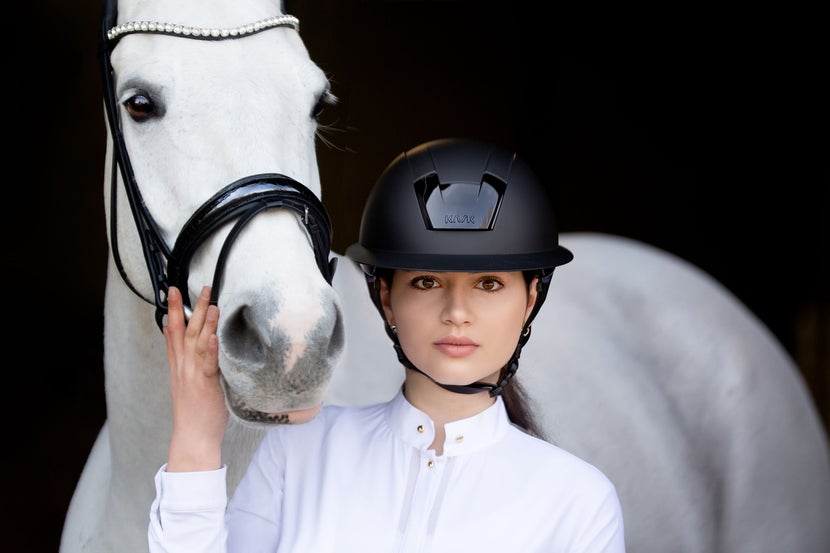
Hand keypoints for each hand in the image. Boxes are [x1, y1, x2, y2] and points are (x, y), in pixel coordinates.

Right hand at [163, 285, 228, 471]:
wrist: (193, 438)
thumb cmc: (196, 413)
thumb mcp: (189, 383)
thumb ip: (191, 364)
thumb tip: (196, 347)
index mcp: (179, 366)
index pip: (172, 333)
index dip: (171, 311)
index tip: (172, 292)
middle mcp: (183, 367)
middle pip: (182, 331)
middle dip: (187, 308)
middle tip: (193, 287)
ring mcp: (193, 375)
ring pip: (196, 342)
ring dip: (203, 322)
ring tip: (210, 303)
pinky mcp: (205, 385)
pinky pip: (208, 363)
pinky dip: (211, 348)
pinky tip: (214, 335)